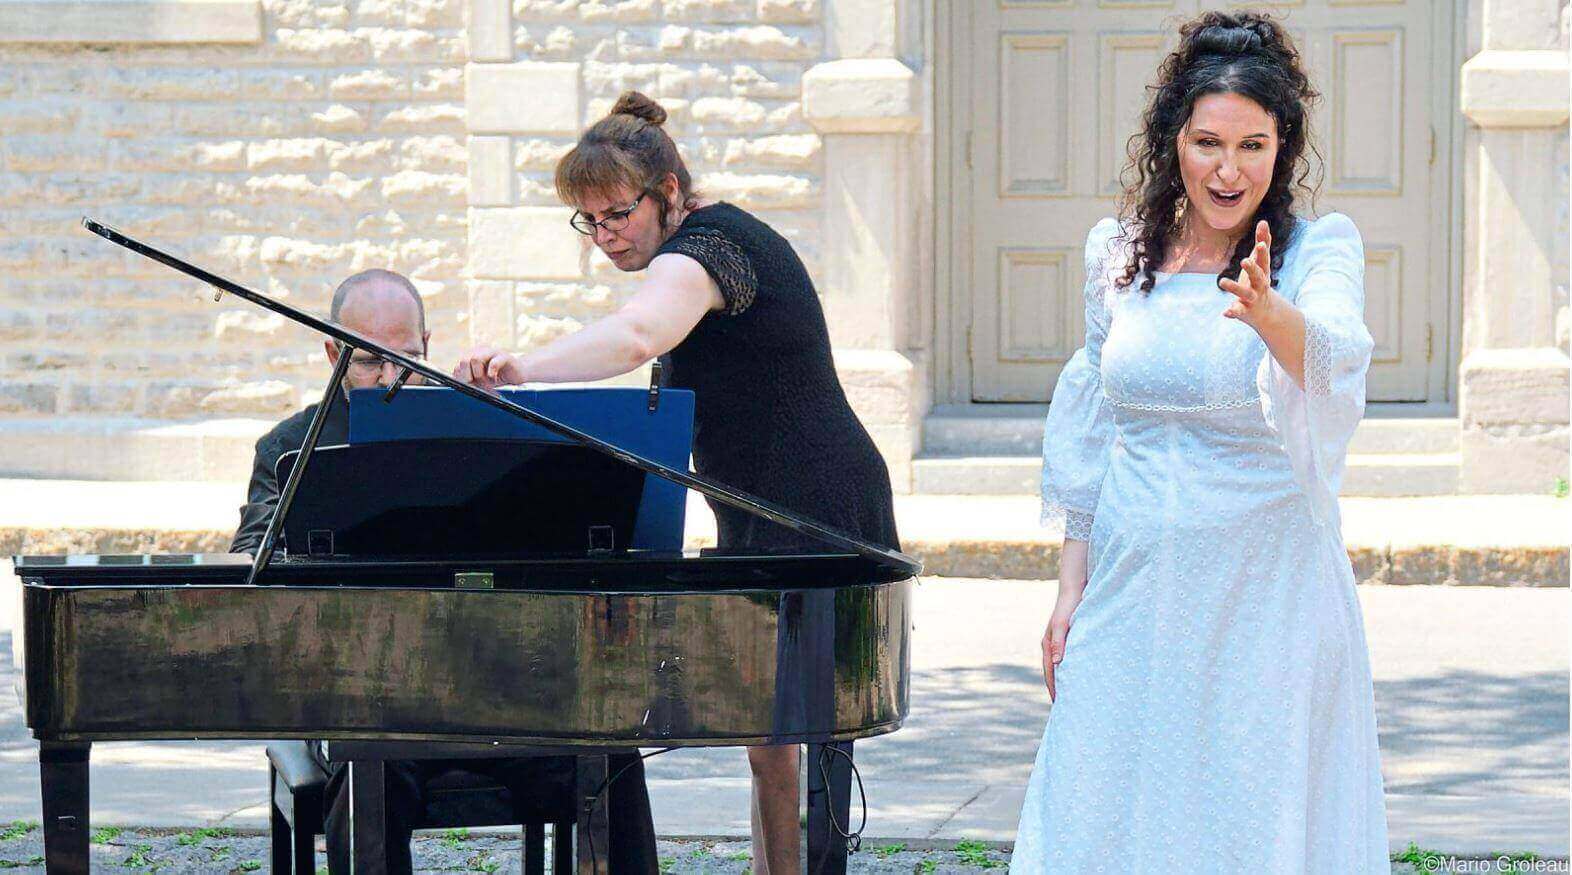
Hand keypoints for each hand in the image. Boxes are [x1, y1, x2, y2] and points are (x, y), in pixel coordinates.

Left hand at [452, 345, 523, 388]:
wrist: (518, 373)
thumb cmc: (497, 377)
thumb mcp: (480, 381)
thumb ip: (469, 381)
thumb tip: (458, 388)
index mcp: (472, 355)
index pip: (458, 366)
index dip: (461, 379)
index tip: (469, 388)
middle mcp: (480, 351)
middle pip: (464, 360)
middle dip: (468, 377)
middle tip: (476, 385)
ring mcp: (492, 351)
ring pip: (475, 359)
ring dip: (479, 375)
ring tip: (486, 382)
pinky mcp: (504, 356)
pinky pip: (493, 362)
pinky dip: (491, 373)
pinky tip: (494, 379)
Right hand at [1041, 578, 1085, 702]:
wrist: (1074, 589)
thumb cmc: (1069, 606)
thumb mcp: (1063, 625)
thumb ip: (1059, 643)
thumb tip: (1057, 663)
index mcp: (1048, 644)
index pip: (1050, 672)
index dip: (1054, 688)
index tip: (1059, 704)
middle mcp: (1050, 645)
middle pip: (1052, 672)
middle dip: (1056, 688)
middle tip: (1063, 706)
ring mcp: (1057, 641)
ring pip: (1058, 666)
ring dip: (1062, 679)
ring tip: (1070, 694)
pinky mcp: (1066, 638)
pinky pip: (1065, 658)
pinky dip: (1068, 669)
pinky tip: (1076, 673)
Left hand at [1219, 220, 1280, 327]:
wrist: (1267, 313)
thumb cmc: (1260, 281)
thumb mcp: (1261, 263)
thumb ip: (1263, 243)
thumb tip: (1264, 221)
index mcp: (1262, 272)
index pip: (1263, 261)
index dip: (1262, 252)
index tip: (1261, 243)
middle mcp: (1259, 285)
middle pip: (1257, 276)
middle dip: (1252, 269)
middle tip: (1245, 261)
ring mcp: (1252, 299)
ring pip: (1245, 293)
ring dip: (1234, 288)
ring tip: (1222, 282)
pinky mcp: (1244, 311)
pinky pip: (1238, 311)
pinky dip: (1233, 312)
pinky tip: (1225, 312)